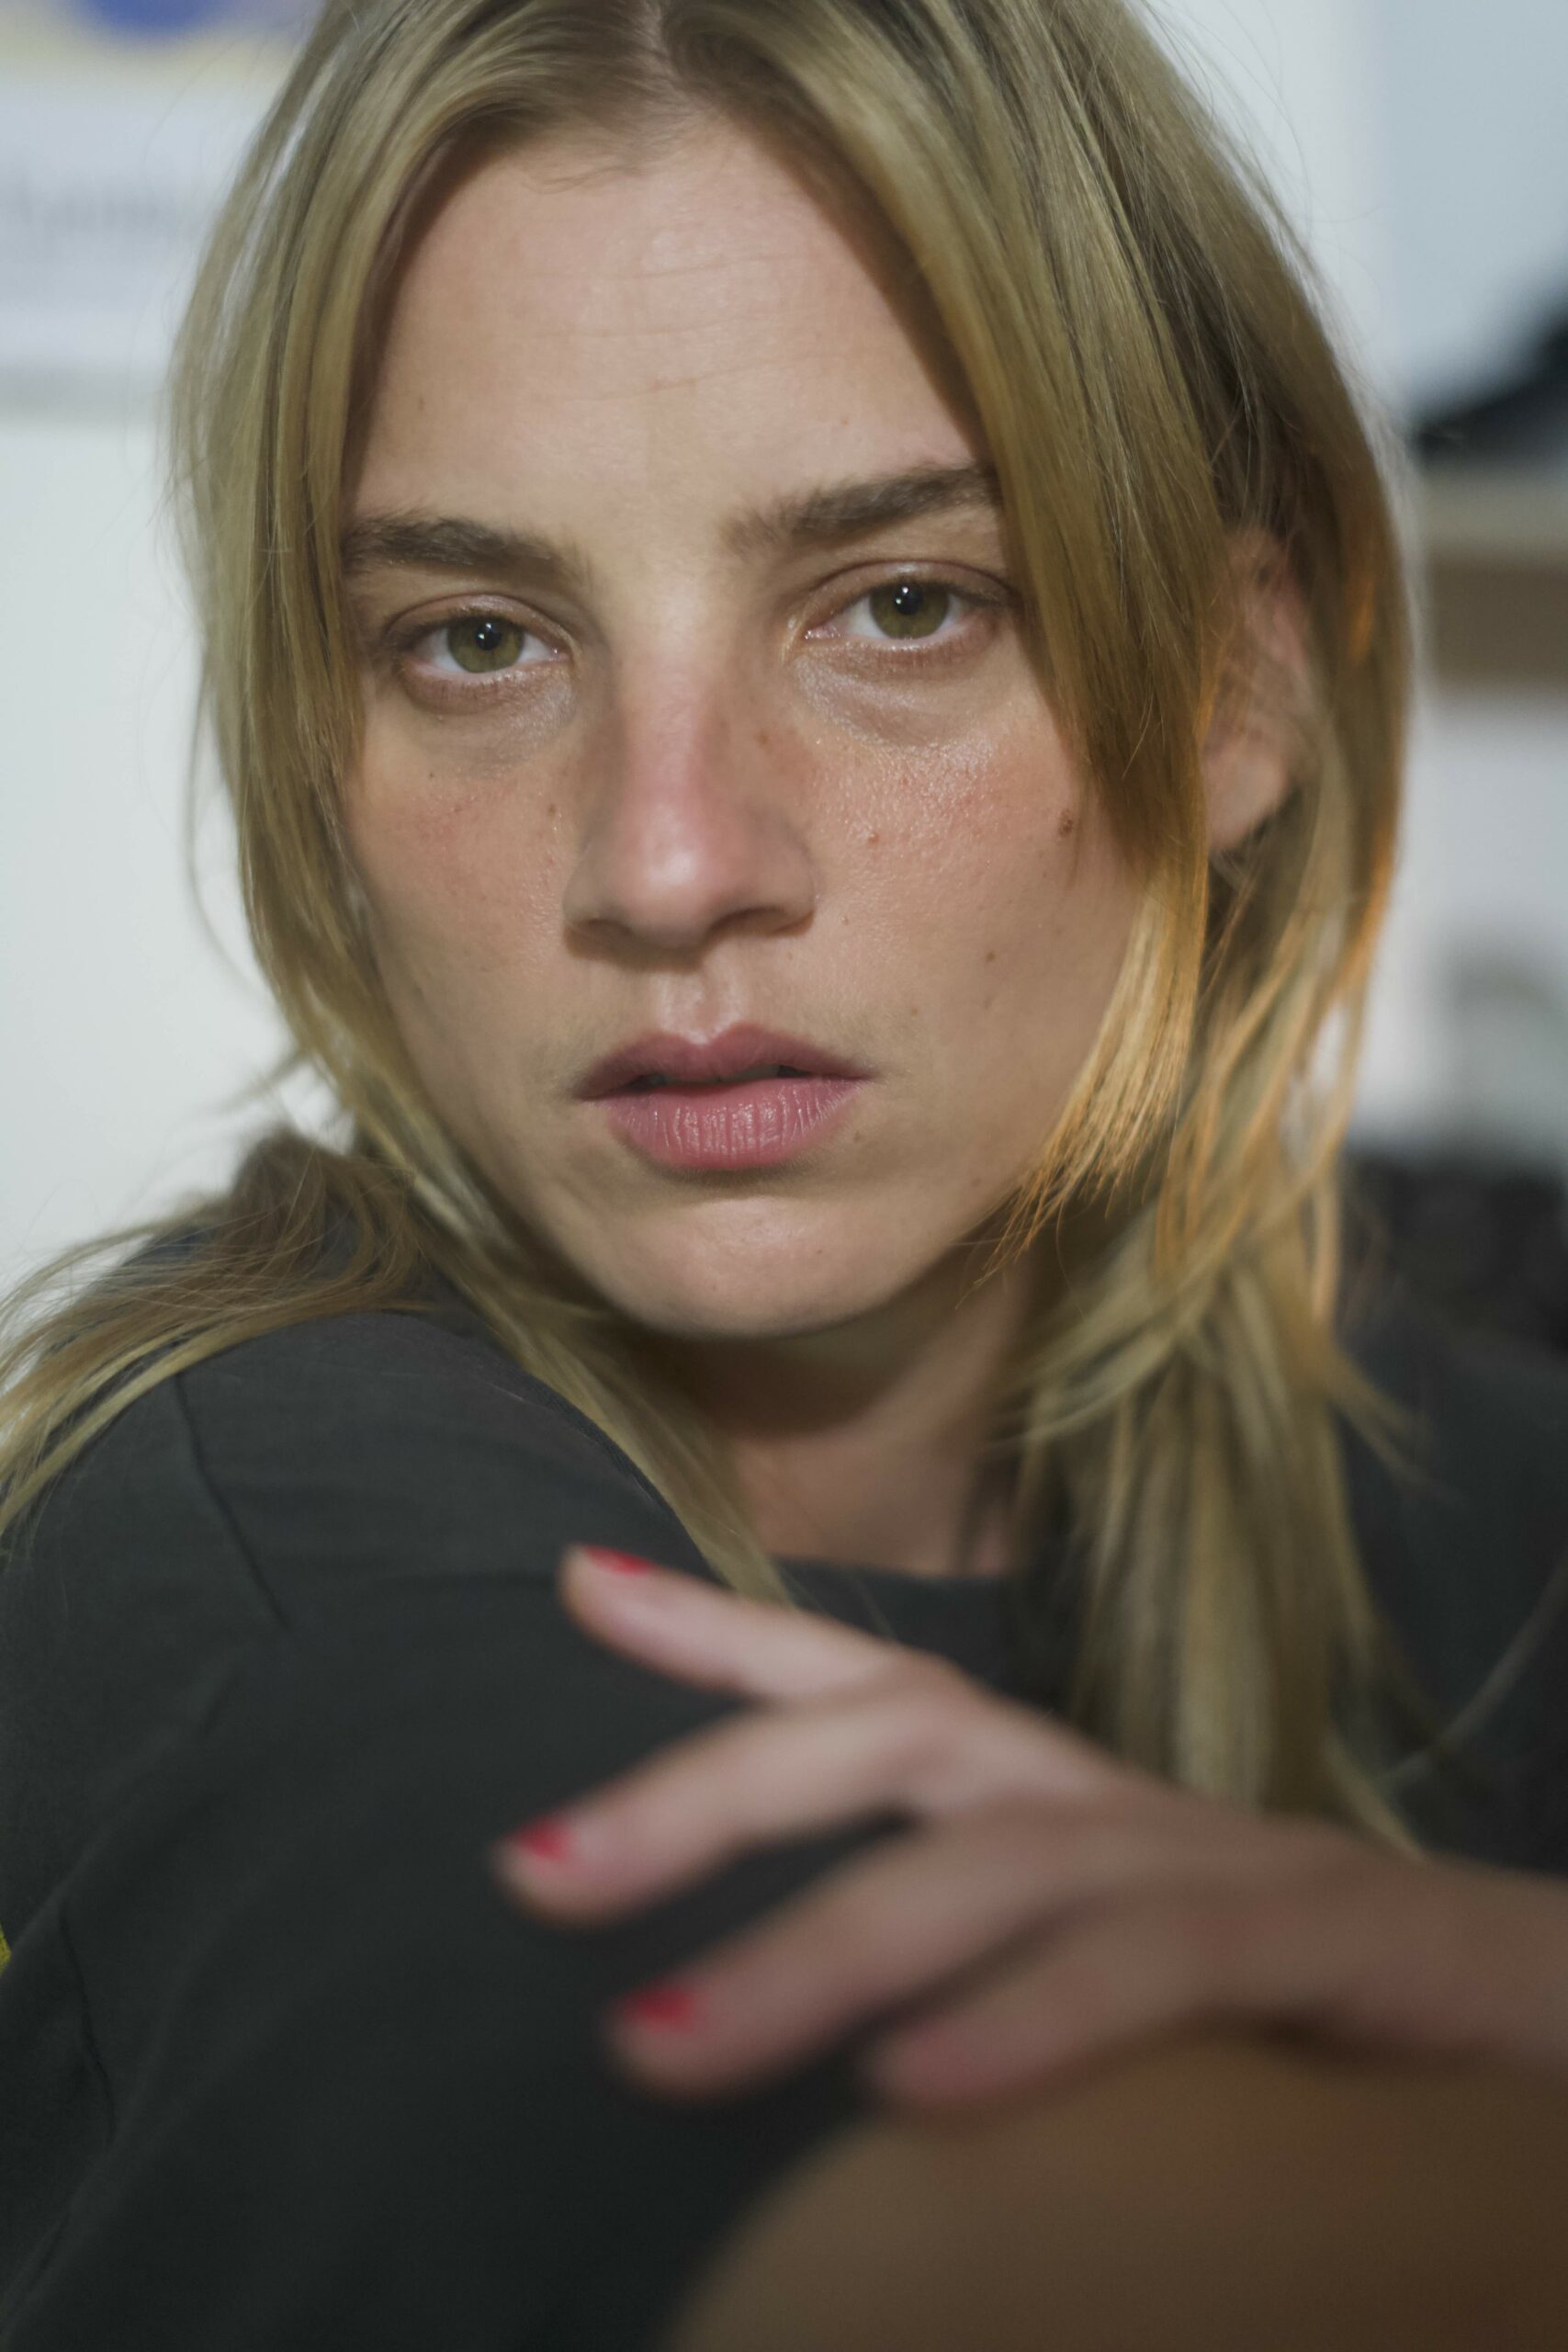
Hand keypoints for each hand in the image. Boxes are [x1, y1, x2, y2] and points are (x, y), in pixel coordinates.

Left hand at [489, 1544, 1567, 2113]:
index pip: (873, 1685)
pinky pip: (1159, 1965)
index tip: (572, 1582)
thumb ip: (974, 1976)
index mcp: (1059, 1801)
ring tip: (654, 2042)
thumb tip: (814, 2045)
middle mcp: (1119, 1799)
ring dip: (817, 1946)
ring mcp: (1223, 1859)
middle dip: (706, 1788)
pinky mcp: (1330, 1942)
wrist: (1543, 2029)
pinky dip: (1032, 2018)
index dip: (721, 1634)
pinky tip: (914, 2092)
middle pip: (896, 1737)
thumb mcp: (1104, 1984)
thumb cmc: (1307, 2020)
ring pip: (996, 1858)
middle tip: (530, 1873)